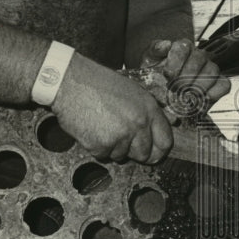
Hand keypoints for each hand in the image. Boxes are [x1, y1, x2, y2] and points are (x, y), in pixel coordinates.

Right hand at [51, 53, 172, 163]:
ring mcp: (121, 136)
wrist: (71, 83)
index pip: (165, 142)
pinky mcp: (102, 145)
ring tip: (103, 126)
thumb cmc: (100, 84)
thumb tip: (167, 125)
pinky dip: (97, 148)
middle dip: (134, 151)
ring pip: (122, 156)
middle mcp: (138, 124)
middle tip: (121, 139)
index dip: (159, 151)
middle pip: (144, 154)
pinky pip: (103, 156)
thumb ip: (149, 111)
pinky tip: (92, 129)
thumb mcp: (133, 91)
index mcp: (149, 109)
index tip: (152, 154)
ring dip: (113, 147)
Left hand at [142, 38, 231, 113]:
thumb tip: (165, 44)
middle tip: (175, 89)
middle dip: (186, 76)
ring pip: (212, 71)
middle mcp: (199, 55)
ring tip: (186, 96)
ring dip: (198, 86)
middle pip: (200, 58)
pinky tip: (201, 100)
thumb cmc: (156, 77)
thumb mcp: (149, 62)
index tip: (167, 75)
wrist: (162, 98)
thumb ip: (154, 50)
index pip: (184, 46)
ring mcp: (210, 69)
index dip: (176, 61)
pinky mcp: (218, 84)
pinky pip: (224, 84)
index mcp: (182, 47)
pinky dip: (214, 93)